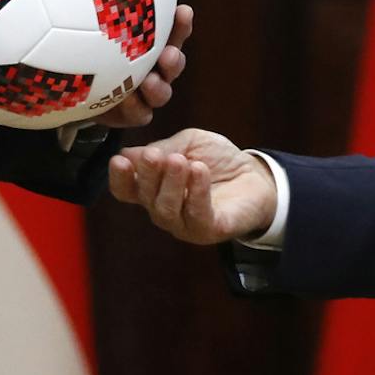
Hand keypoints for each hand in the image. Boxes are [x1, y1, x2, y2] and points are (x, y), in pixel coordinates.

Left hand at [97, 0, 191, 130]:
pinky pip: (139, 114)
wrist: (74, 82)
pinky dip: (136, 109)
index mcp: (152, 39)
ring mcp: (143, 91)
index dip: (181, 22)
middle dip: (175, 57)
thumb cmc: (93, 40)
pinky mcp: (129, 112)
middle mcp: (153, 65)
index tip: (182, 11)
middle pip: (174, 61)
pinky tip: (126, 101)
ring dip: (160, 87)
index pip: (174, 28)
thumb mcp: (104, 11)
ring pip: (162, 91)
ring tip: (149, 81)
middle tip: (168, 53)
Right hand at [108, 127, 276, 245]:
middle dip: (147, 175)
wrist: (256, 175)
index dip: (119, 178)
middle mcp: (164, 209)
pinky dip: (196, 191)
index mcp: (153, 188)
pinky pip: (197, 215)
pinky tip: (199, 171)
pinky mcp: (209, 229)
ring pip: (166, 210)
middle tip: (154, 156)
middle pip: (145, 197)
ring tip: (180, 161)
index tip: (118, 160)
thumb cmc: (217, 160)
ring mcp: (185, 223)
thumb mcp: (188, 144)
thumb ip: (163, 148)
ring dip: (171, 183)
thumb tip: (128, 154)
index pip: (126, 190)